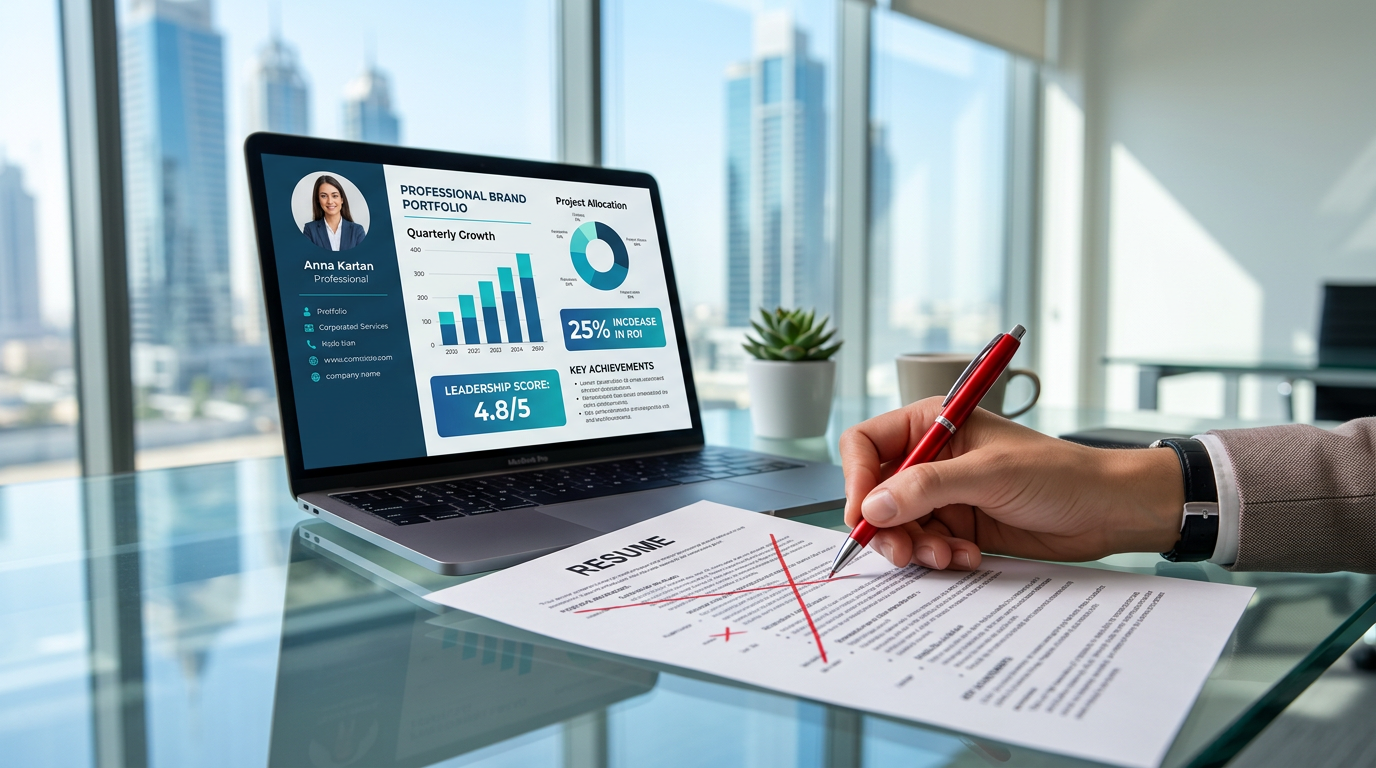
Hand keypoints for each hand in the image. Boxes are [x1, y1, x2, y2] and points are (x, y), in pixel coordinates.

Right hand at [839, 398, 1184, 570]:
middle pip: (875, 493)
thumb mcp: (988, 474)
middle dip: (886, 526)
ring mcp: (944, 495)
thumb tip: (873, 505)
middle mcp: (931, 458)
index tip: (863, 515)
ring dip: (916, 547)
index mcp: (931, 425)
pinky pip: (926, 546)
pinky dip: (939, 557)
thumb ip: (927, 488)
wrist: (1107, 510)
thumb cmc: (1058, 473)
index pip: (866, 445)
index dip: (856, 479)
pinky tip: (969, 556)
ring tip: (948, 556)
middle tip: (903, 552)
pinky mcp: (959, 526)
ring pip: (899, 526)